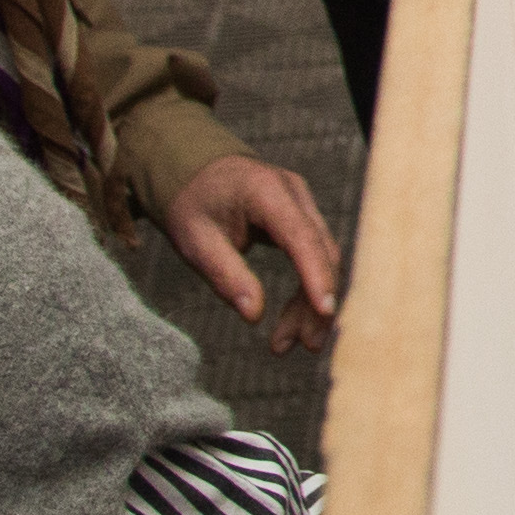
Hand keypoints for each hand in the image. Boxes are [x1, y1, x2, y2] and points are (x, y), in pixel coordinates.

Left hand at [160, 152, 343, 352]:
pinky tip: (290, 320)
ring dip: (311, 302)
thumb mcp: (195, 242)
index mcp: (265, 191)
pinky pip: (314, 257)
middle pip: (321, 252)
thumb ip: (226, 275)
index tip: (325, 311)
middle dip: (315, 302)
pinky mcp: (302, 218)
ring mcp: (303, 204)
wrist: (190, 169)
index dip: (317, 274)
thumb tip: (254, 315)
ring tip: (286, 343)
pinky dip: (306, 290)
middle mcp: (294, 193)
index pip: (301, 236)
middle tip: (303, 345)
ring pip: (323, 259)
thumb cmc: (190, 204)